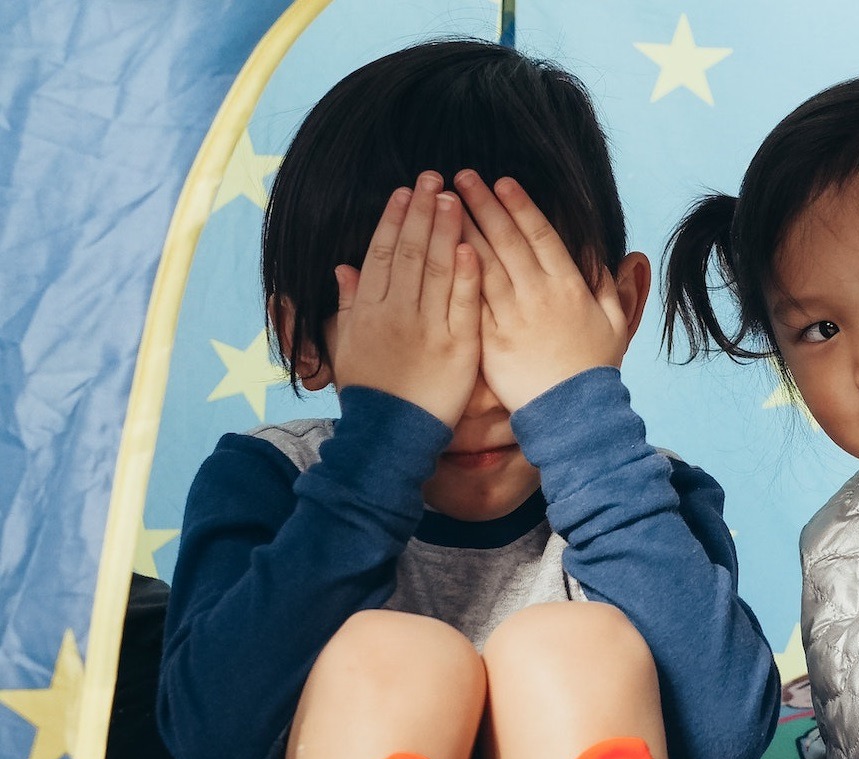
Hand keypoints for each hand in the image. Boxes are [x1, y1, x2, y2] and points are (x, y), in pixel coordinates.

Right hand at [327, 172, 480, 426]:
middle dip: (422, 211)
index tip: (405, 192)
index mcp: (369, 310)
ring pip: (438, 270)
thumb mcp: (346, 346)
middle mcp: (396, 313)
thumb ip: (347, 305)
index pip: (382, 253)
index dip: (394, 219)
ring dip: (446, 230)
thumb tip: (342, 268)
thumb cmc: (370, 392)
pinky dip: (467, 274)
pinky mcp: (458, 348)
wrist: (391, 437)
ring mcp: (428, 329)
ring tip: (455, 197)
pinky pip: (464, 305)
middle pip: (411, 252)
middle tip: (434, 178)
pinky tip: (473, 245)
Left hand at [455, 171, 627, 411]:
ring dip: (463, 228)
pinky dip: (456, 273)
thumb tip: (603, 254)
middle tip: (462, 176)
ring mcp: (513, 316)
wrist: (573, 414)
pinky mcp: (490, 340)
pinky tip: (441, 250)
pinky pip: (470, 299)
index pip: (541, 235)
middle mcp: (539, 295)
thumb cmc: (594, 369)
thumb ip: (608, 286)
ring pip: (483, 263)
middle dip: (484, 204)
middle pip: (507, 240)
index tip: (502, 181)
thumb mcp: (614, 323)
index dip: (520, 205)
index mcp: (569, 286)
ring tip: (444, 203)